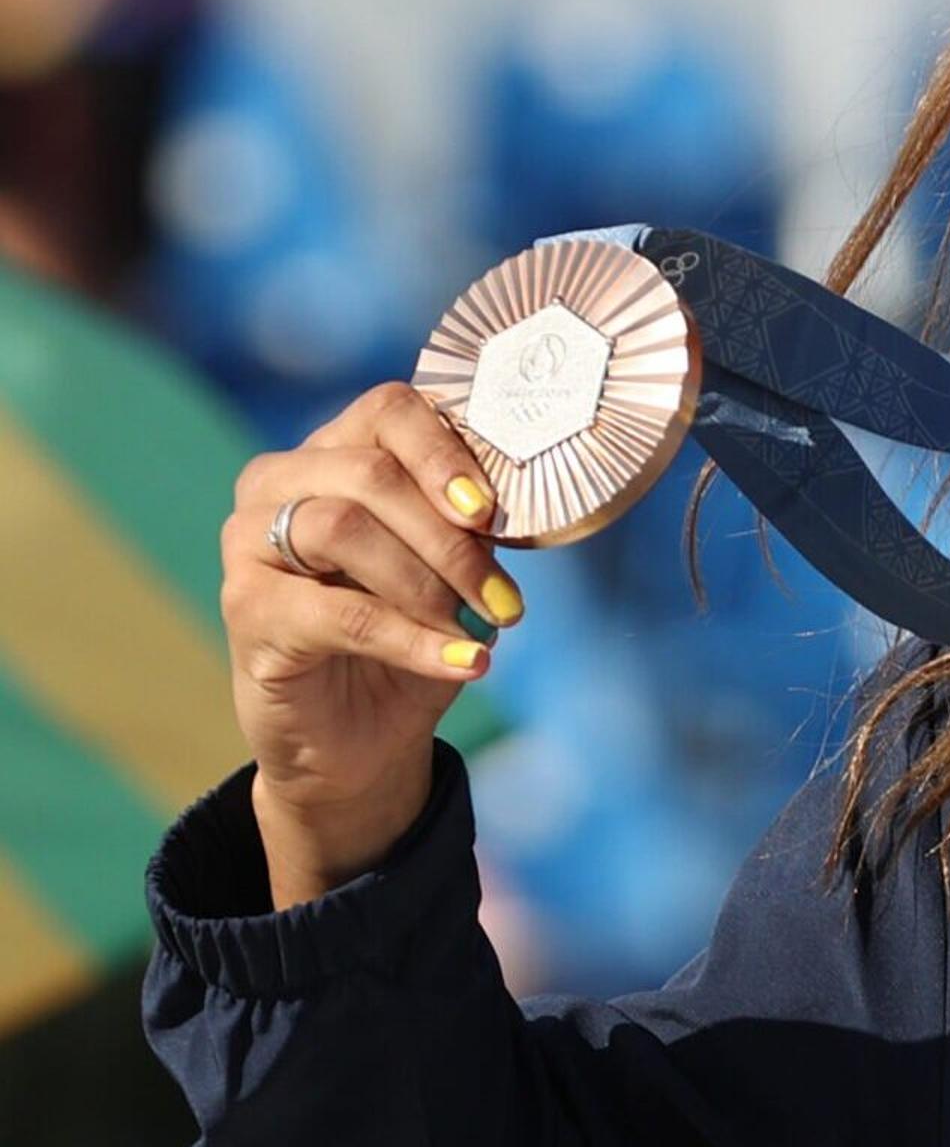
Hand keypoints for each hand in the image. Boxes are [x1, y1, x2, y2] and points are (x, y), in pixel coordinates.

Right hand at [222, 383, 520, 901]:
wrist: (359, 736)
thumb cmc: (411, 634)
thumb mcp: (451, 570)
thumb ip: (466, 524)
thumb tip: (506, 505)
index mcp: (333, 453)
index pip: (388, 410)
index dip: (446, 454)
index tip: (492, 514)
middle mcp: (277, 484)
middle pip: (368, 471)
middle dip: (450, 540)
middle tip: (504, 600)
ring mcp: (248, 543)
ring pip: (343, 528)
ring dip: (429, 585)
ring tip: (479, 630)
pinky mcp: (246, 609)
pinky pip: (338, 613)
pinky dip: (412, 640)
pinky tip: (464, 664)